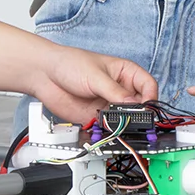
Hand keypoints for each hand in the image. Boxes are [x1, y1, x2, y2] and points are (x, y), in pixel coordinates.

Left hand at [27, 45, 159, 124]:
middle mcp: (120, 90)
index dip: (149, 97)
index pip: (148, 85)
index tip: (145, 107)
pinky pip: (110, 127)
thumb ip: (115, 92)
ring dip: (124, 124)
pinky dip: (111, 131)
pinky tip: (106, 128)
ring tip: (117, 124)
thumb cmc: (70, 63)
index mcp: (125, 73)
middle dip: (138, 114)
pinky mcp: (97, 117)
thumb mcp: (95, 75)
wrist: (45, 75)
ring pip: (126, 119)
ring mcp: (109, 104)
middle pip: (139, 105)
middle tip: (131, 119)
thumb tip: (134, 106)